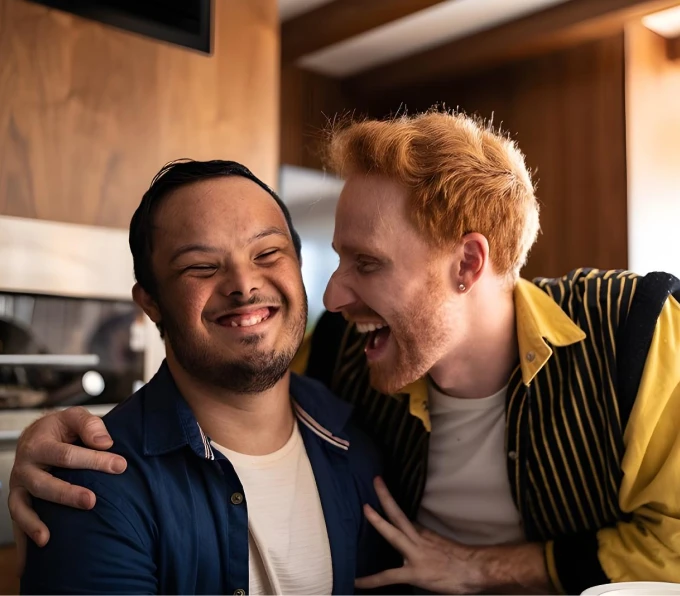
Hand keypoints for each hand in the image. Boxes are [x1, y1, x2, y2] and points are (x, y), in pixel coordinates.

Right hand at [8, 406, 126, 570]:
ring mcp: (19, 486)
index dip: (95, 460)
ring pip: (24, 506)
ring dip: (35, 523)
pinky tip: (31, 560)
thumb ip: (90, 425)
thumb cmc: (62, 428)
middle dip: (68, 494)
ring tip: (48, 538)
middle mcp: (26, 467)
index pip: (67, 455)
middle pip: (45, 484)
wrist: (36, 435)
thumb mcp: (75, 417)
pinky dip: (23, 540)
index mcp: (40, 444)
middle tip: (92, 501)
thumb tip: (105, 443)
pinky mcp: (18, 501)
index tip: (120, 466)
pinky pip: (18, 522)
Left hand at [355, 477, 485, 593]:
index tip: (381, 489)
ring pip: (392, 533)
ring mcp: (415, 554)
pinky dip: (372, 579)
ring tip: (363, 509)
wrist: (476, 570)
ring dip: (377, 521)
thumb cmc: (463, 561)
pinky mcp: (415, 572)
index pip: (404, 516)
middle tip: (375, 480)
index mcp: (424, 534)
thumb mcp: (441, 544)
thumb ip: (425, 540)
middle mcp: (418, 539)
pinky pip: (388, 576)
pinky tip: (357, 581)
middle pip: (398, 514)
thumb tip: (414, 537)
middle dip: (385, 497)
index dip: (391, 504)